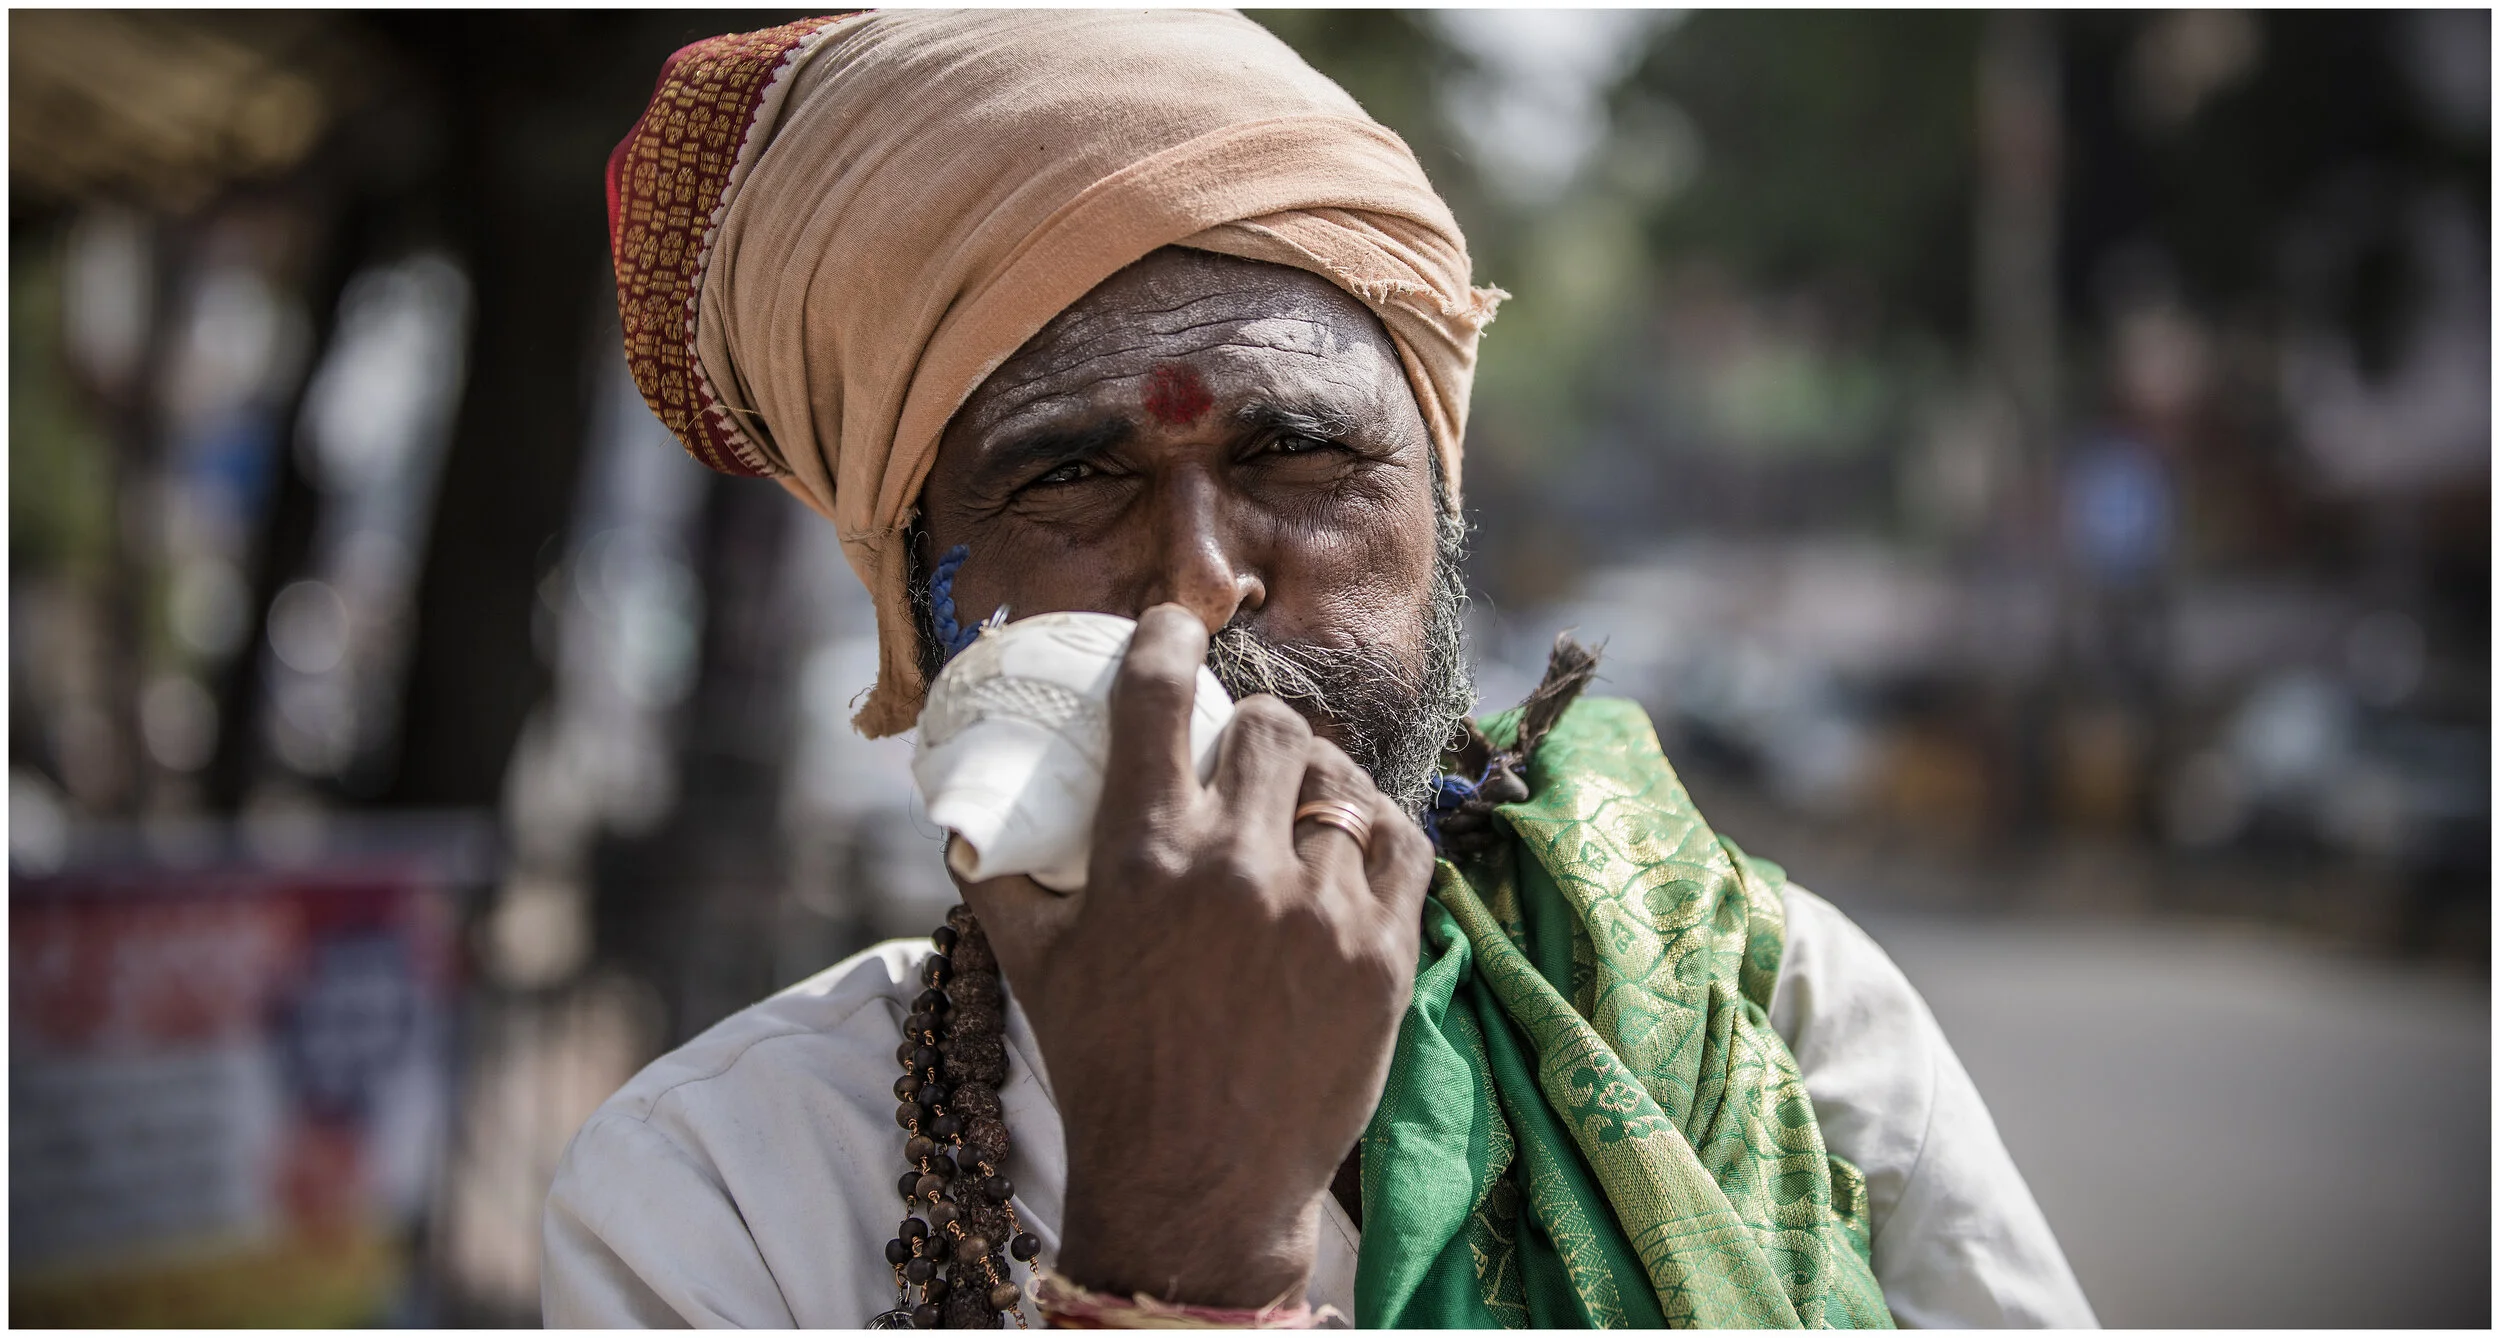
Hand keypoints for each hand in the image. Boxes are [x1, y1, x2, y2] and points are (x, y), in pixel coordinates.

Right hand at [956, 604, 1434, 1306]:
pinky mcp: (1382, 956)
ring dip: (1319, 788)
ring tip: (1302, 811)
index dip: (1166, 640)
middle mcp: (1235, 870)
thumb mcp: (1034, 968)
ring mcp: (1320, 913)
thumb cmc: (1105, 1072)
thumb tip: (963, 819)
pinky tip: (1353, 848)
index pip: (1158, 697)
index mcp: (1143, 857)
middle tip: (1247, 762)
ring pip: (1342, 784)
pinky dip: (1378, 835)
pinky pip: (1402, 844)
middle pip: (1272, 728)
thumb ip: (999, 881)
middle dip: (1256, 734)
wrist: (1196, 1189)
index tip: (1174, 629)